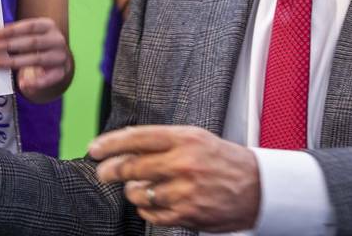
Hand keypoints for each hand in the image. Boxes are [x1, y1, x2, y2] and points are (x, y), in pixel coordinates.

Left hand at [0, 17, 71, 100]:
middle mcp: (57, 40)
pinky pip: (48, 79)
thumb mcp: (31, 35)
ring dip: (14, 62)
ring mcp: (60, 57)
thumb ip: (16, 36)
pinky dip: (35, 82)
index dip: (12, 30)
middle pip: (32, 42)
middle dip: (9, 45)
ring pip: (36, 59)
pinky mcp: (61, 72)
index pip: (29, 26)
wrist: (59, 60)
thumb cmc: (38, 45)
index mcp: (49, 26)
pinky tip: (22, 84)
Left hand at [90, 125, 260, 230]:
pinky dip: (146, 209)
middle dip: (111, 171)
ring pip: (139, 193)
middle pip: (132, 167)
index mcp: (183, 138)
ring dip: (132, 191)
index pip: (137, 138)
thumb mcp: (194, 137)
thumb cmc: (221, 159)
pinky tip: (151, 202)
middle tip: (104, 172)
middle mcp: (183, 163)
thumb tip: (125, 145)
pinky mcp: (188, 214)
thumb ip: (162, 140)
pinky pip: (152, 214)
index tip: (94, 149)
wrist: (257, 186)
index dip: (110, 143)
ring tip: (138, 188)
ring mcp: (185, 191)